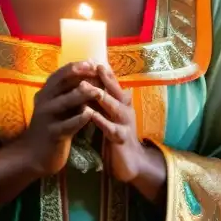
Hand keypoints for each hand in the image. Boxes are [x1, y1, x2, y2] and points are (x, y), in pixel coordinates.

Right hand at [13, 61, 98, 178]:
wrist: (35, 154)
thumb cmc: (52, 125)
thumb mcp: (57, 106)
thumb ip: (69, 92)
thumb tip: (90, 74)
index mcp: (46, 92)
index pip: (61, 74)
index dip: (77, 67)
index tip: (93, 62)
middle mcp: (44, 101)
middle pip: (62, 83)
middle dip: (82, 76)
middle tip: (99, 72)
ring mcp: (46, 117)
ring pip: (65, 101)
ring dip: (82, 95)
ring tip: (98, 91)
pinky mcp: (53, 134)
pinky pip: (67, 124)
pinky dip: (79, 118)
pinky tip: (90, 114)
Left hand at [91, 65, 168, 201]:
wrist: (131, 161)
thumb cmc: (117, 133)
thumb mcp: (110, 113)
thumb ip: (102, 98)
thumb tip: (88, 79)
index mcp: (121, 102)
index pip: (113, 83)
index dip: (104, 71)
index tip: (92, 58)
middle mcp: (125, 109)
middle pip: (117, 91)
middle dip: (106, 79)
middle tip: (95, 66)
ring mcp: (125, 124)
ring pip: (116, 107)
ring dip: (103, 97)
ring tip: (91, 88)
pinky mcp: (121, 140)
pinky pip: (111, 129)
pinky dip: (102, 121)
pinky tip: (92, 116)